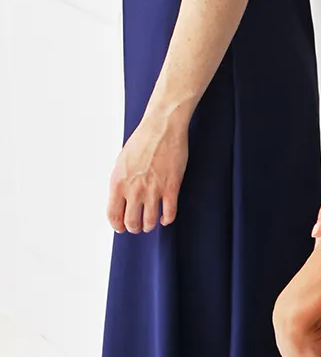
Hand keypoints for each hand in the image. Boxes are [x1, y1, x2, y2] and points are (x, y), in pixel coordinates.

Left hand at [107, 107, 189, 232]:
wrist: (162, 128)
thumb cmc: (142, 141)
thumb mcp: (122, 163)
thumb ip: (121, 182)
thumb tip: (122, 198)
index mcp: (118, 183)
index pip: (113, 215)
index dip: (117, 225)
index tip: (121, 227)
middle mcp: (134, 190)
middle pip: (132, 222)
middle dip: (134, 227)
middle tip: (137, 226)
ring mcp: (153, 190)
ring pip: (150, 221)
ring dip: (149, 225)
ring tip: (151, 223)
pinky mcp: (171, 187)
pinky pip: (169, 213)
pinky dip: (167, 219)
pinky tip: (166, 217)